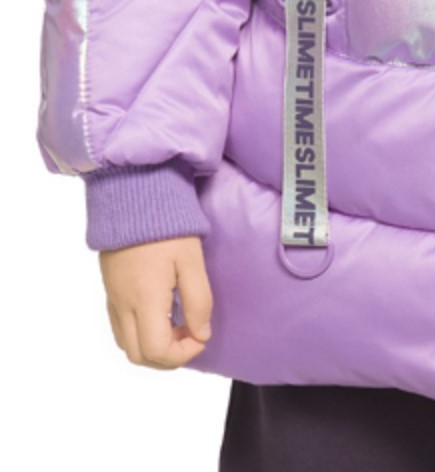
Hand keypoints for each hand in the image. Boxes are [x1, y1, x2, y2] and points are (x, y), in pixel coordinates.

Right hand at [99, 235, 212, 368]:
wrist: (133, 199)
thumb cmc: (167, 227)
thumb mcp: (192, 260)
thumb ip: (199, 300)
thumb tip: (202, 334)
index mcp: (145, 300)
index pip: (156, 350)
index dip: (182, 353)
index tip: (202, 336)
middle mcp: (123, 307)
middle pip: (138, 355)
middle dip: (168, 356)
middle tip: (192, 334)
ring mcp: (113, 300)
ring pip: (127, 344)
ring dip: (153, 347)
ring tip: (180, 324)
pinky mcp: (111, 291)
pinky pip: (121, 328)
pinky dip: (141, 334)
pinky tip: (163, 316)